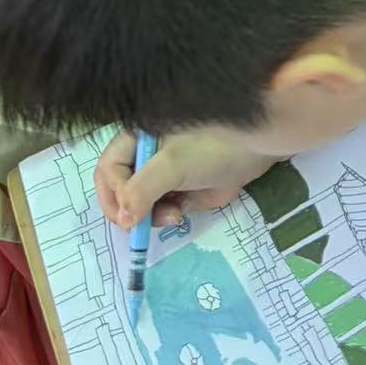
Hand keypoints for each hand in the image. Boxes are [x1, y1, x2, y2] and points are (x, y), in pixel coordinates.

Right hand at [93, 126, 272, 231]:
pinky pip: (161, 209)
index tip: (129, 214)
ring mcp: (165, 173)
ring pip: (140, 204)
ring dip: (149, 216)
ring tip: (172, 215)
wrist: (257, 148)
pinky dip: (166, 216)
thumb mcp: (173, 164)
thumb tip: (123, 218)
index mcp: (138, 138)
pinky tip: (181, 213)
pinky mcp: (182, 188)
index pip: (108, 169)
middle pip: (119, 189)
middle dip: (129, 210)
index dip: (113, 194)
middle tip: (142, 226)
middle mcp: (147, 154)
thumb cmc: (212, 146)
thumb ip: (142, 190)